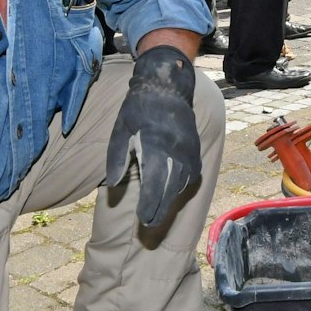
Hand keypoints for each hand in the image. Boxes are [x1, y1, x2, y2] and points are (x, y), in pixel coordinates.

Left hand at [104, 44, 200, 230]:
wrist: (168, 86)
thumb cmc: (139, 108)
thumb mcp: (121, 128)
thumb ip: (117, 157)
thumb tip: (115, 186)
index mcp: (156, 146)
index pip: (154, 184)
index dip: (149, 205)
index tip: (142, 219)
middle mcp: (176, 151)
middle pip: (170, 189)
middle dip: (159, 209)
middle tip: (148, 224)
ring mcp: (189, 151)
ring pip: (181, 184)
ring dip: (169, 200)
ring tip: (156, 212)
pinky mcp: (195, 150)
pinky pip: (190, 175)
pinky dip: (180, 187)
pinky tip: (170, 193)